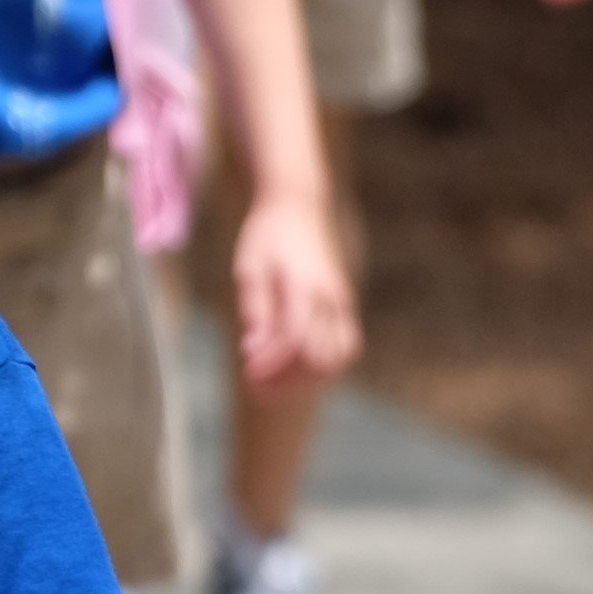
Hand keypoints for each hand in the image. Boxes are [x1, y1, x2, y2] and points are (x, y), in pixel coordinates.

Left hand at [230, 191, 357, 386]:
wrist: (298, 208)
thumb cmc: (267, 237)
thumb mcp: (249, 270)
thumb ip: (255, 310)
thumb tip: (252, 352)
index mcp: (304, 286)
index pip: (294, 340)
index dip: (272, 364)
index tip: (247, 374)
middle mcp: (330, 298)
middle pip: (319, 358)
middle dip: (288, 381)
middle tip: (256, 385)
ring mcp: (342, 303)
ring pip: (339, 358)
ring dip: (308, 380)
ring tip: (275, 383)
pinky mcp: (345, 307)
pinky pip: (345, 347)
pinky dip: (323, 367)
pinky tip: (294, 368)